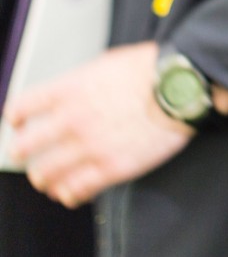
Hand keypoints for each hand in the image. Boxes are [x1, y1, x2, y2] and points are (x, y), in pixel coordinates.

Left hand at [4, 42, 193, 207]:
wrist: (181, 86)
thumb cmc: (152, 70)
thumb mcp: (108, 63)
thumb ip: (82, 81)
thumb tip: (75, 90)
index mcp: (69, 90)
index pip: (20, 108)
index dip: (15, 119)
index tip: (19, 124)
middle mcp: (72, 120)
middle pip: (24, 148)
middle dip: (24, 153)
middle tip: (29, 155)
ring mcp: (90, 146)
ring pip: (46, 175)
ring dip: (46, 178)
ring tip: (50, 179)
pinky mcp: (112, 167)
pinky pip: (77, 190)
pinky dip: (70, 193)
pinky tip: (74, 191)